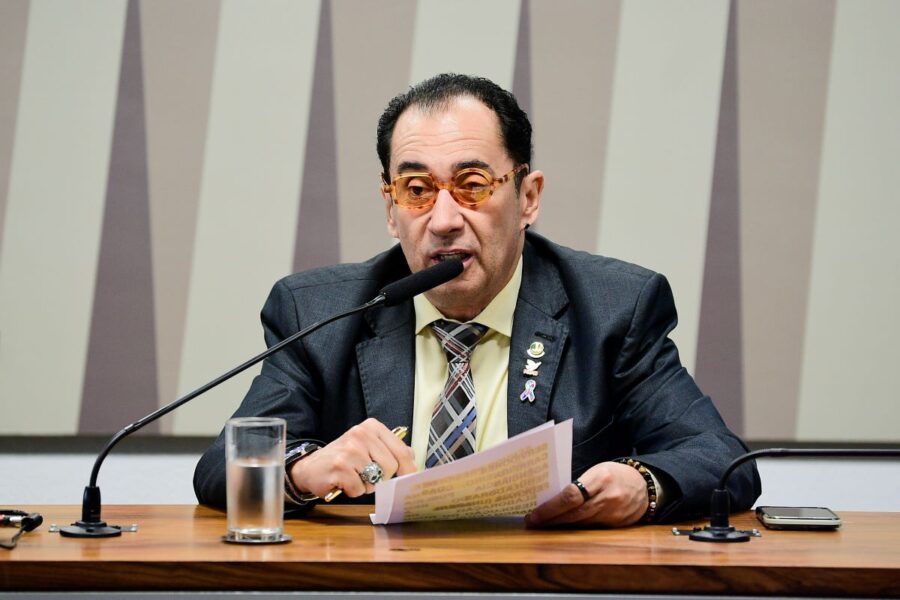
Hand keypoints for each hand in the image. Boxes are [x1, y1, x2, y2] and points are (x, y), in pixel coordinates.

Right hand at [288, 418, 416, 498]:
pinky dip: (353, 491)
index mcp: (372, 427)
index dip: (409, 469)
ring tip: (354, 477)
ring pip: (376, 479)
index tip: (410, 479)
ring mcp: (349, 450)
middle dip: (382, 478)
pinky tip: (344, 482)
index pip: (402, 451)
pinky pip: (359, 489)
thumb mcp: (369, 447)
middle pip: (391, 466)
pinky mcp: (339, 467)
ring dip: (367, 486)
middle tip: (368, 476)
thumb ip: (391, 450)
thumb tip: (413, 461)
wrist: (311, 466)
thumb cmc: (345, 459)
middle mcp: (361, 434)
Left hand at [525, 461, 647, 527]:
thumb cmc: (615, 474)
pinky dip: (575, 528)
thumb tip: (552, 498)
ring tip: (543, 524)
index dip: (550, 508)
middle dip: (550, 520)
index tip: (534, 514)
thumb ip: (579, 484)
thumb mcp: (597, 471)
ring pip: (580, 524)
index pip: (570, 496)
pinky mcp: (616, 525)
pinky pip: (590, 529)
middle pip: (573, 514)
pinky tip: (563, 527)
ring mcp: (613, 514)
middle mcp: (608, 497)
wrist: (645, 485)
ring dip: (560, 526)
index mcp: (600, 478)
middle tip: (532, 522)